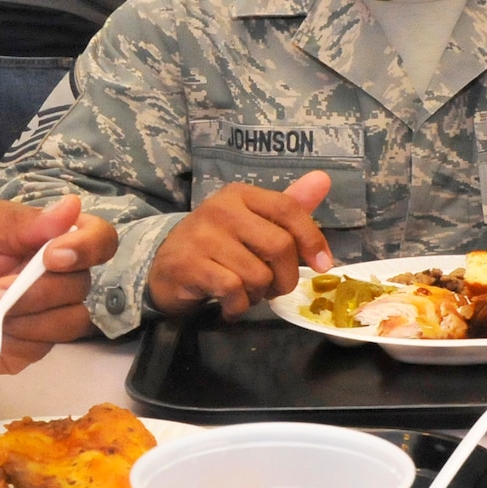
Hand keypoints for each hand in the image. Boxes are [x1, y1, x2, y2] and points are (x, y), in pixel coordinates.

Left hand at [0, 196, 117, 373]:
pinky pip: (43, 347)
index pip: (99, 238)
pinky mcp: (33, 346)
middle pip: (81, 285)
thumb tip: (71, 206)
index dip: (87, 248)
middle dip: (33, 291)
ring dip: (22, 316)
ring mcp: (49, 314)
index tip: (52, 256)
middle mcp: (59, 276)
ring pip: (70, 320)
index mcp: (51, 239)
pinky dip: (11, 337)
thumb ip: (18, 221)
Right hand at [146, 171, 334, 317]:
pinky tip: (230, 306)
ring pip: (258, 275)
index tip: (323, 264)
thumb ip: (288, 205)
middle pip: (279, 246)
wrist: (163, 268)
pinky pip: (234, 291)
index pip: (288, 209)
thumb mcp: (252, 221)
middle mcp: (220, 210)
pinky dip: (238, 307)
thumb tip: (323, 179)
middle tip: (274, 288)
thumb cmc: (216, 245)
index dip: (312, 239)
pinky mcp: (190, 265)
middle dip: (286, 278)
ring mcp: (202, 237)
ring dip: (259, 296)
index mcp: (240, 195)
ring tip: (245, 294)